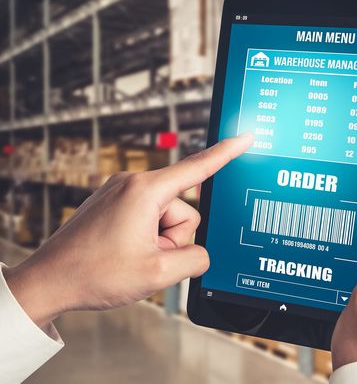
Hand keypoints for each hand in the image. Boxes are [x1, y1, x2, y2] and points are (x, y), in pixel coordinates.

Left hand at [4, 133, 252, 327]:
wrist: (47, 282)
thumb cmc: (93, 274)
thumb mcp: (160, 275)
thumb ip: (196, 259)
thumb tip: (199, 253)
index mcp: (145, 191)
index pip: (199, 167)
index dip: (227, 152)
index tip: (246, 137)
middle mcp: (132, 184)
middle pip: (184, 209)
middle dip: (174, 238)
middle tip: (145, 258)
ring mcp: (120, 193)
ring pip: (166, 218)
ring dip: (158, 242)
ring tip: (131, 258)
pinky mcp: (113, 204)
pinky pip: (148, 219)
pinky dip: (145, 239)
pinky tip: (122, 254)